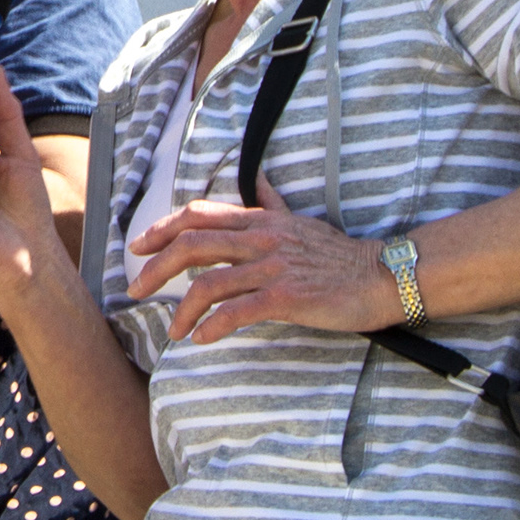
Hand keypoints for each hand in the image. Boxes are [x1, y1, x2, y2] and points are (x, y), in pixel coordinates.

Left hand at [128, 180, 398, 346]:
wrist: (382, 276)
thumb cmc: (340, 255)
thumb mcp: (301, 221)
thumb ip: (273, 204)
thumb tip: (261, 179)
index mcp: (260, 221)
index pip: (198, 216)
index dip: (161, 229)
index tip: (138, 248)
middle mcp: (261, 239)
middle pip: (191, 245)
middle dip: (155, 268)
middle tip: (136, 291)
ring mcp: (273, 268)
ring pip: (208, 283)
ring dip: (182, 309)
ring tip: (173, 329)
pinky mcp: (287, 297)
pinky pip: (237, 312)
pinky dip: (212, 327)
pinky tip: (202, 339)